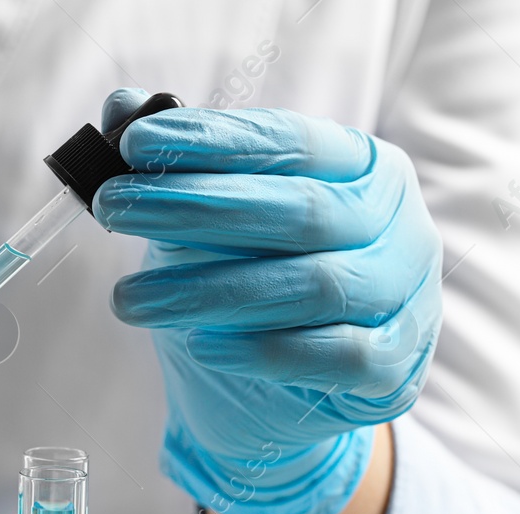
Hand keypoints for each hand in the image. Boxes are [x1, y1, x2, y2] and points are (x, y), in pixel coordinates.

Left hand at [93, 89, 441, 513]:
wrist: (272, 401)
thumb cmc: (248, 294)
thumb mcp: (209, 229)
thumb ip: (177, 167)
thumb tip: (121, 105)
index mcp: (365, 169)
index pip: (292, 142)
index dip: (214, 139)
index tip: (133, 140)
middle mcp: (398, 225)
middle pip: (301, 209)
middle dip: (195, 207)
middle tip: (113, 208)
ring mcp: (406, 296)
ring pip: (315, 285)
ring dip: (209, 291)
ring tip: (127, 300)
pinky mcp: (395, 367)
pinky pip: (338, 355)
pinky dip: (265, 351)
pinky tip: (202, 346)